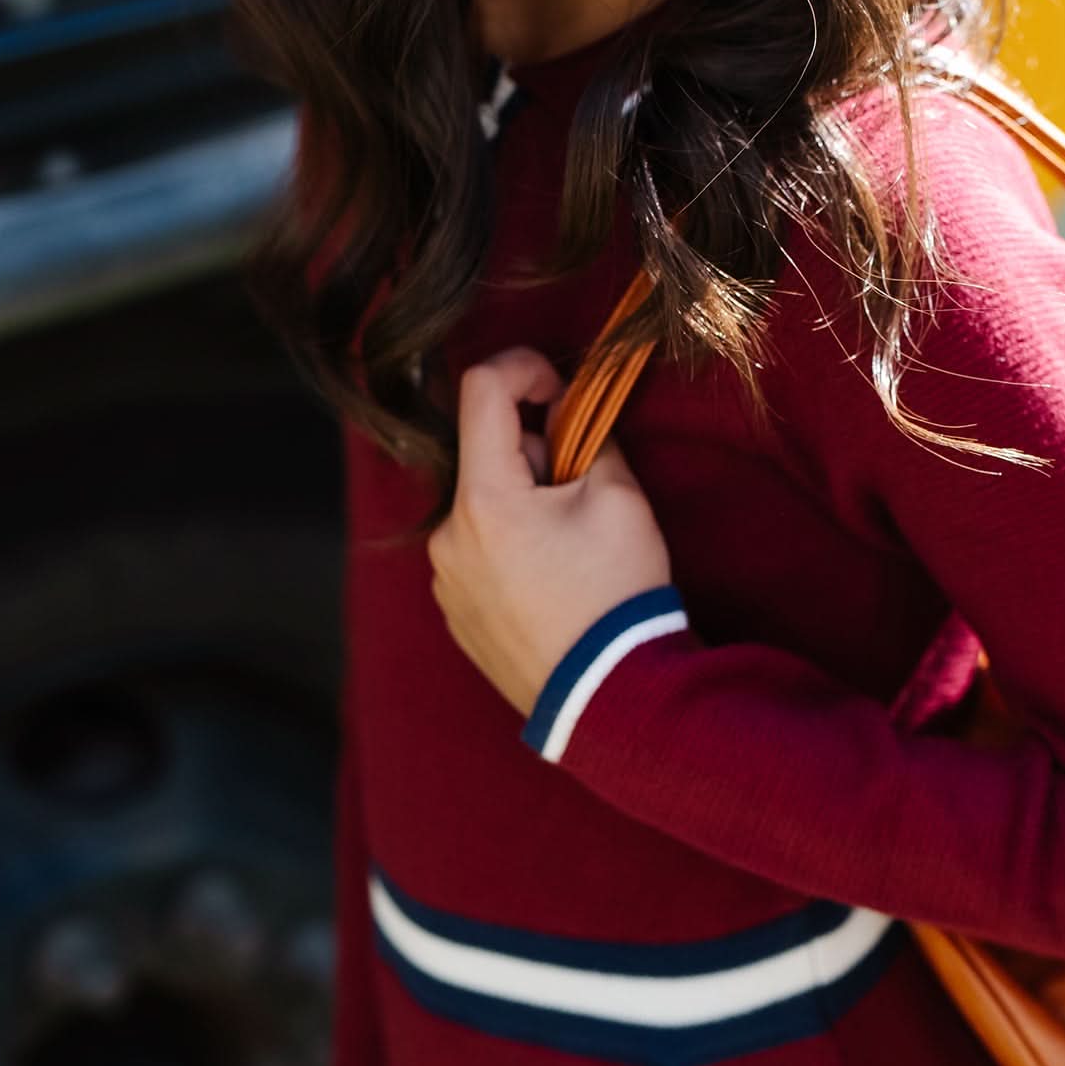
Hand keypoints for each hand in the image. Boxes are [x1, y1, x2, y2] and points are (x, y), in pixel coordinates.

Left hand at [428, 345, 674, 716]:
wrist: (606, 697)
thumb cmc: (615, 592)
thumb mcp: (619, 497)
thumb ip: (588, 437)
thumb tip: (565, 414)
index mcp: (483, 499)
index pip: (481, 388)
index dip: (524, 368)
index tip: (562, 390)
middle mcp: (448, 535)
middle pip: (487, 454)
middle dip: (535, 453)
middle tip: (585, 488)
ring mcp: (445, 578)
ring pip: (483, 505)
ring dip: (523, 502)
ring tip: (571, 546)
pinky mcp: (454, 611)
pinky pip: (478, 551)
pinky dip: (511, 544)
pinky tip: (554, 580)